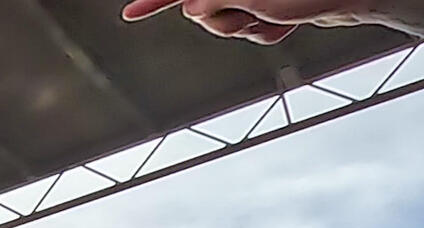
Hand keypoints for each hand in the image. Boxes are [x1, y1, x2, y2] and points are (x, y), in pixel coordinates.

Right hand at [121, 0, 370, 43]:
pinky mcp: (271, 1)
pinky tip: (290, 22)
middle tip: (251, 13)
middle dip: (221, 16)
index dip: (157, 0)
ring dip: (248, 26)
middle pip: (201, 6)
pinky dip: (268, 29)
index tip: (133, 11)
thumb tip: (194, 7)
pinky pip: (251, 27)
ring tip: (279, 17)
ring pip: (226, 21)